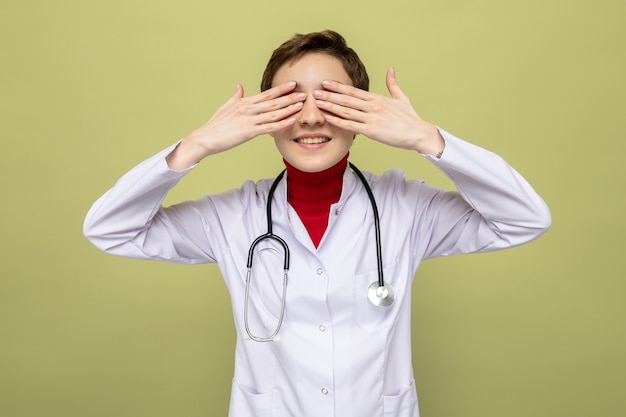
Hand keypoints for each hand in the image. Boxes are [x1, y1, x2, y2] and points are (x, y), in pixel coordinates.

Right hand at [167, 82, 305, 169]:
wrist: (205, 138)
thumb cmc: (215, 125)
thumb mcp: (226, 107)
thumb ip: (236, 96)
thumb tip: (239, 85)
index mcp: (243, 102)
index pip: (266, 94)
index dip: (280, 89)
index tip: (293, 84)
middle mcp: (247, 109)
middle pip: (273, 102)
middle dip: (289, 97)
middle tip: (304, 93)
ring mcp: (248, 120)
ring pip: (273, 113)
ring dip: (288, 109)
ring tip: (301, 105)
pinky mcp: (248, 132)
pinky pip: (268, 128)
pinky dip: (281, 124)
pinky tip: (291, 121)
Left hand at [313, 68, 444, 154]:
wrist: (419, 133)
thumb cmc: (410, 118)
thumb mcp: (402, 98)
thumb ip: (393, 84)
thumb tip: (391, 69)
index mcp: (378, 98)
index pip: (354, 91)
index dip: (338, 86)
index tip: (326, 82)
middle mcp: (373, 106)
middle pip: (347, 98)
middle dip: (330, 94)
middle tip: (315, 91)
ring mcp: (372, 118)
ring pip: (346, 111)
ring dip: (331, 106)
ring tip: (318, 103)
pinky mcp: (372, 131)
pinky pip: (352, 126)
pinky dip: (339, 121)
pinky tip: (329, 118)